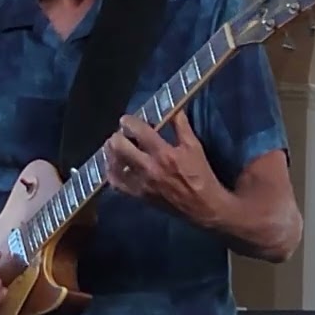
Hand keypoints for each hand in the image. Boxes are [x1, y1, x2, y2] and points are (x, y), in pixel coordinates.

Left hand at [104, 111, 228, 224]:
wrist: (203, 205)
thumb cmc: (200, 174)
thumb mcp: (194, 146)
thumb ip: (181, 126)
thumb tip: (173, 108)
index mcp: (164, 153)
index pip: (139, 132)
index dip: (128, 122)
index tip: (126, 120)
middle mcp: (149, 168)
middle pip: (120, 147)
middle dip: (117, 136)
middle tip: (121, 134)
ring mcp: (141, 184)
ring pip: (114, 165)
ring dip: (111, 153)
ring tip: (115, 147)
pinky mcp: (139, 196)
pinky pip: (116, 184)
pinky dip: (111, 173)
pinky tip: (115, 166)